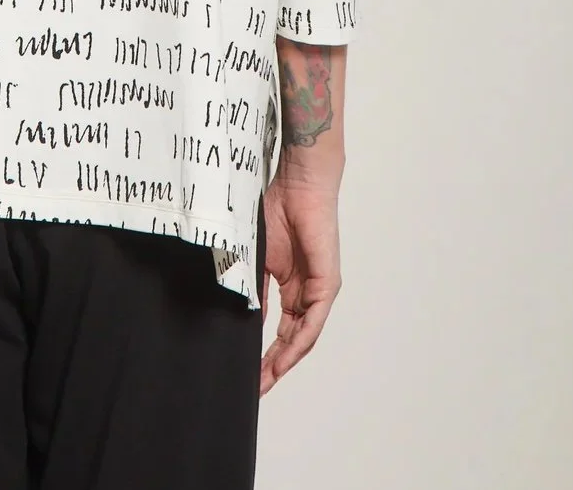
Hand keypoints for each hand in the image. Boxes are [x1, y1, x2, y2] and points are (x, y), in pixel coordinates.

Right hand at [259, 168, 341, 395]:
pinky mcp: (327, 283)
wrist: (298, 184)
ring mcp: (319, 290)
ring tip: (267, 380)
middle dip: (274, 365)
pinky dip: (300, 341)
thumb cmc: (278, 209)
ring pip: (304, 335)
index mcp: (292, 287)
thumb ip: (254, 287)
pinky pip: (313, 320)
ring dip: (285, 360)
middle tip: (256, 388)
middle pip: (292, 339)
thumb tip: (245, 317)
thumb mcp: (259, 256)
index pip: (280, 329)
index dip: (266, 353)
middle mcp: (308, 293)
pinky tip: (286, 357)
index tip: (249, 373)